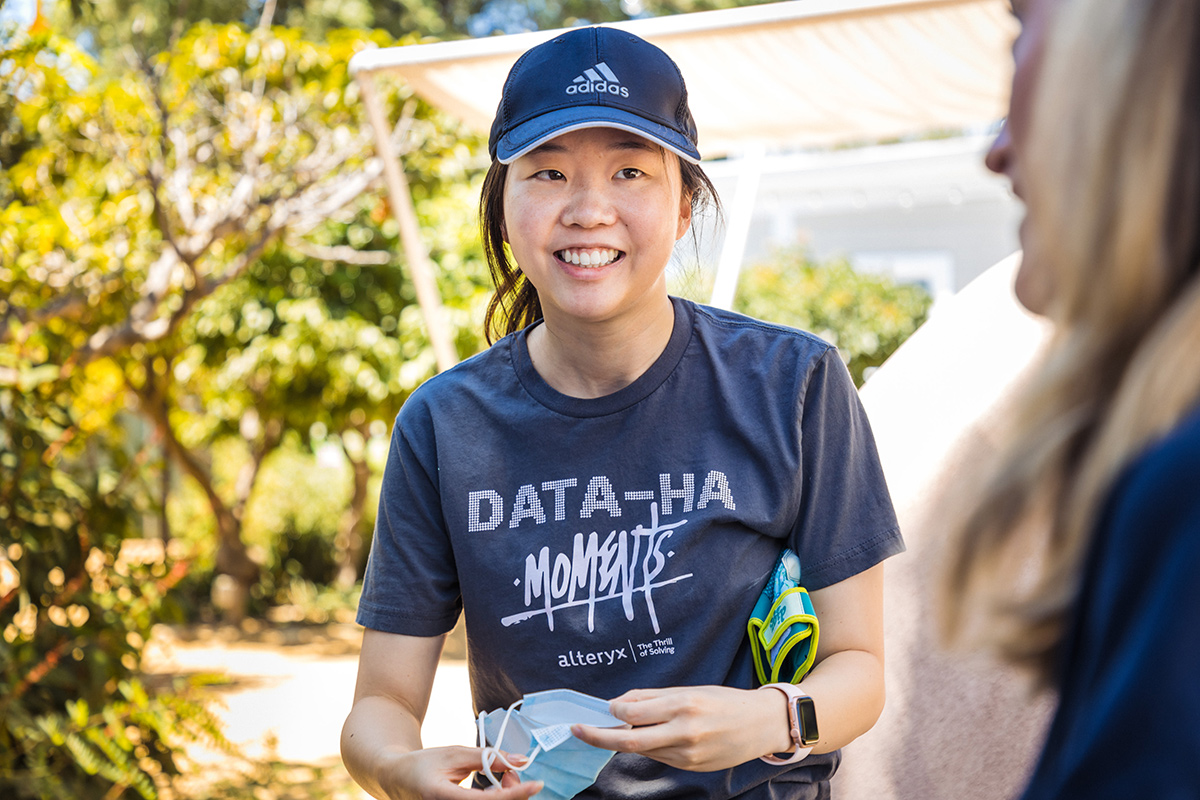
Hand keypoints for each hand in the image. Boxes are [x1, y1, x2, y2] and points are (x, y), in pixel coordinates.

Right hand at [376, 745, 542, 799]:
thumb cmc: (422, 764)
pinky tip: (493, 788)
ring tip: (501, 775)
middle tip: (512, 768)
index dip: (515, 793)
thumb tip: (520, 760)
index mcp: (440, 797)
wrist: (396, 780)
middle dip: (512, 791)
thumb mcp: (454, 753)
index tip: (536, 783)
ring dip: (505, 796)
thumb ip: (487, 757)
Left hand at [571, 686, 788, 771]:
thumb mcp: (689, 690)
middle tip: (577, 729)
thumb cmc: (724, 701)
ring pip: (643, 749)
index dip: (611, 710)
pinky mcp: (691, 768)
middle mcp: (684, 731)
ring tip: (614, 728)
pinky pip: (659, 756)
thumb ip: (652, 697)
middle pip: (628, 739)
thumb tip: (619, 703)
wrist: (761, 724)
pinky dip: (648, 746)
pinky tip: (650, 736)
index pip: (632, 711)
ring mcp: (687, 754)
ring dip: (624, 739)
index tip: (601, 707)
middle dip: (597, 736)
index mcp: (682, 704)